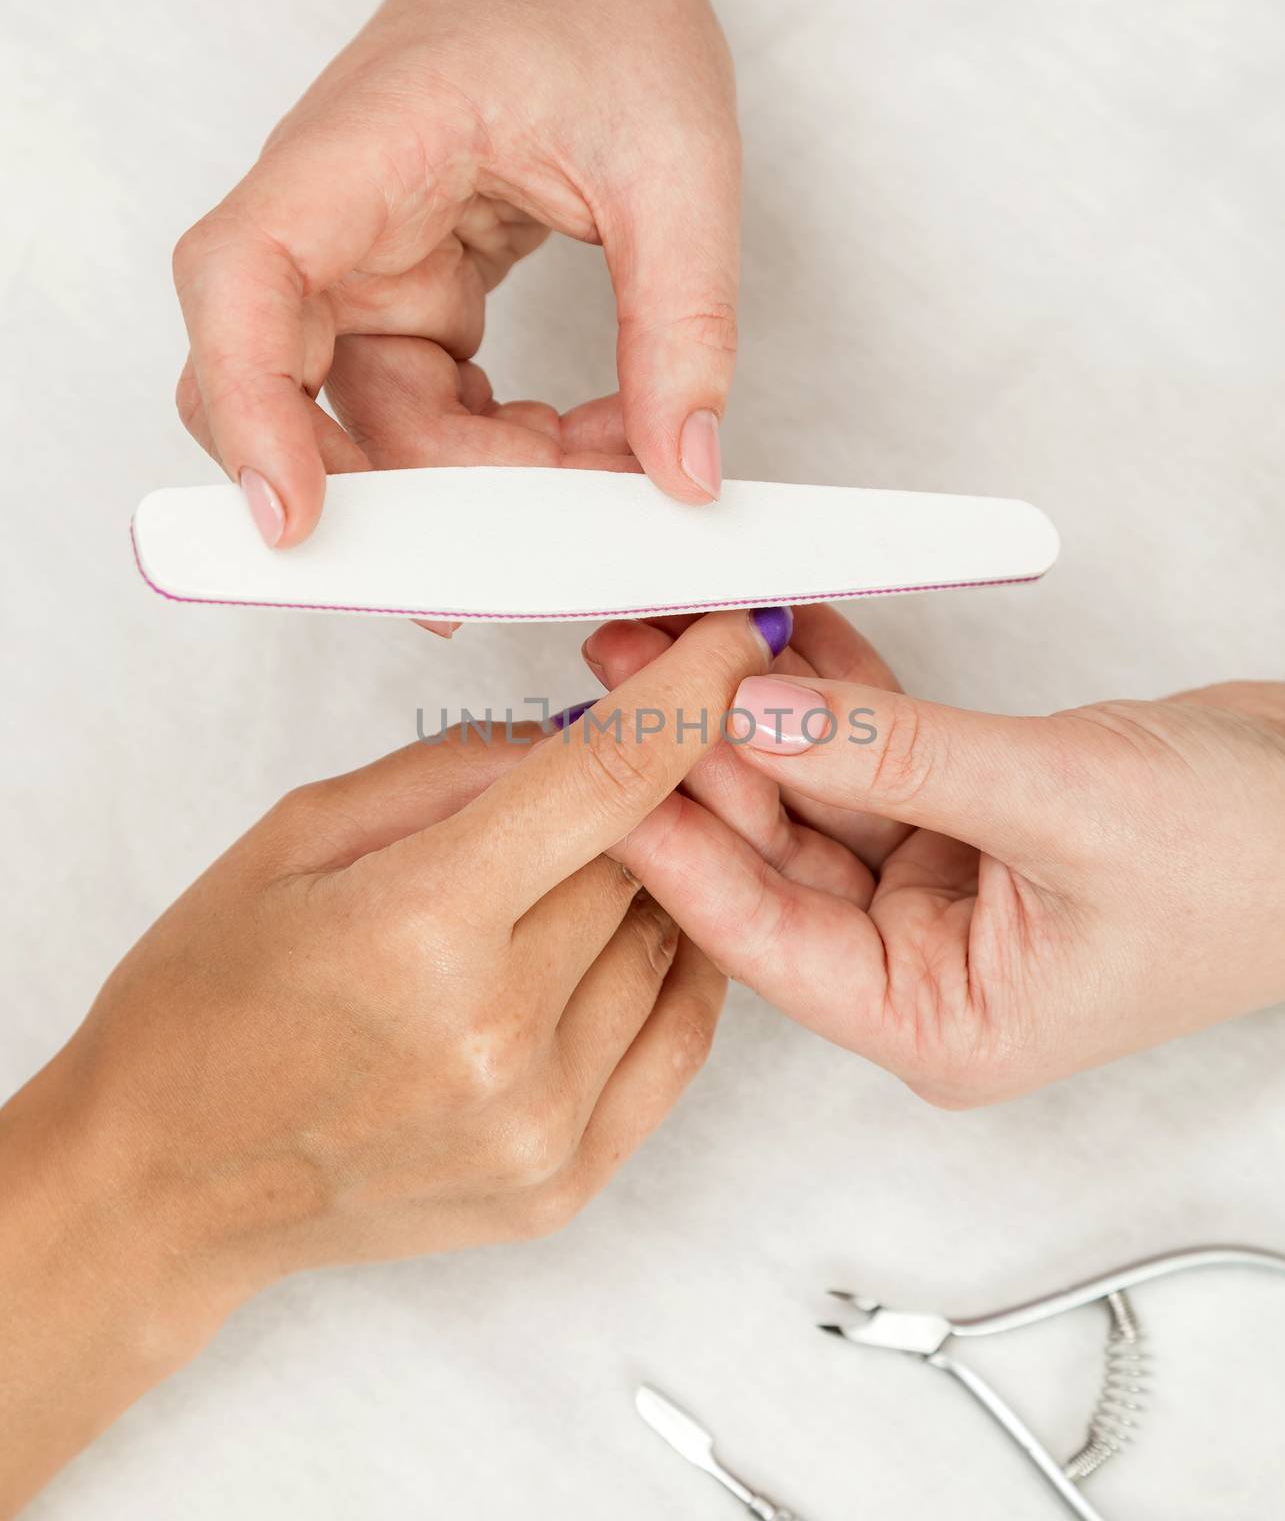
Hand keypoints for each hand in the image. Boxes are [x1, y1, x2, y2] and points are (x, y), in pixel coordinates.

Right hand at [0, 608, 786, 1512]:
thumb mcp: (301, 834)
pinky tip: (606, 947)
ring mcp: (539, 1124)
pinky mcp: (563, 1184)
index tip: (732, 642)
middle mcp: (497, 1035)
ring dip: (636, 896)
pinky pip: (676, 1039)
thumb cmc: (210, 997)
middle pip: (644, 861)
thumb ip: (457, 767)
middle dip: (624, 806)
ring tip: (538, 900)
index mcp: (419, 926)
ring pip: (670, 944)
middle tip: (567, 800)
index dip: (686, 697)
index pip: (605, 782)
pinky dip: (662, 974)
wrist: (168, 1179)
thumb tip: (588, 724)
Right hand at [173, 0, 739, 550]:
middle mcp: (333, 227)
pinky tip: (584, 443)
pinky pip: (428, 418)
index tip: (296, 517)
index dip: (252, 415)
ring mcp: (364, 274)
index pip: (241, 288)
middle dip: (402, 493)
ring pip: (376, 431)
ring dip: (481, 483)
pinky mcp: (410, 306)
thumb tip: (679, 473)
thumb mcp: (675, 163)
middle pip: (295, 398)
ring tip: (605, 465)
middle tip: (522, 547)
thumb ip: (682, 325)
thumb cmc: (599, 11)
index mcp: (354, 157)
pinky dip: (501, 455)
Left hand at [582, 608, 1284, 1104]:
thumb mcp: (1062, 804)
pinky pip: (872, 750)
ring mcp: (938, 890)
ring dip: (751, 709)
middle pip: (772, 853)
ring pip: (812, 791)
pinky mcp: (961, 819)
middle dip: (695, 755)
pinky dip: (834, 691)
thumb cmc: (1258, 864)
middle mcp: (922, 965)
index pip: (761, 933)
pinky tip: (783, 631)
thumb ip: (898, 757)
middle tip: (620, 670)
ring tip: (673, 629)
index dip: (670, 842)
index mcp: (937, 1020)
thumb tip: (758, 710)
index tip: (591, 765)